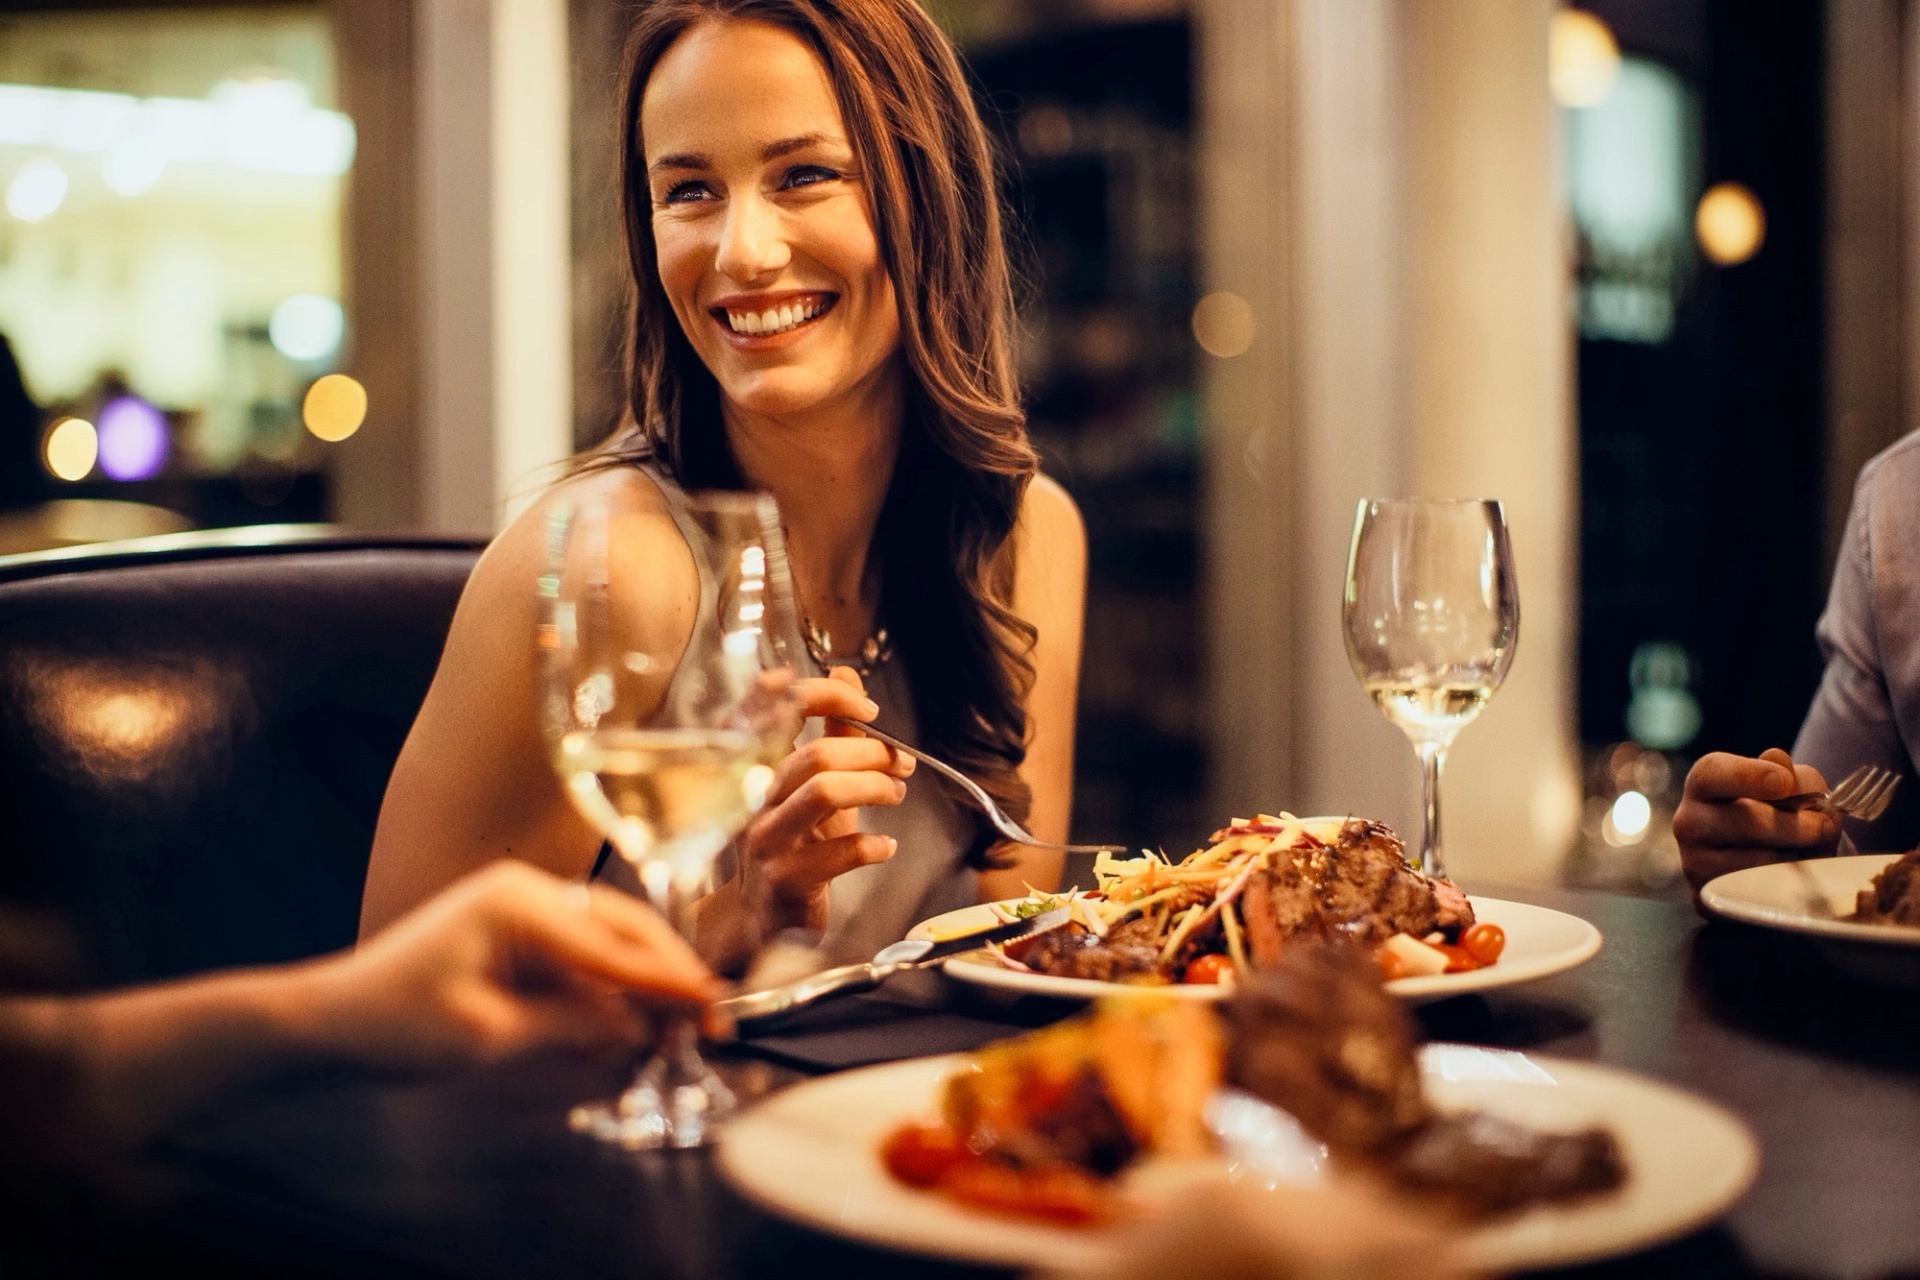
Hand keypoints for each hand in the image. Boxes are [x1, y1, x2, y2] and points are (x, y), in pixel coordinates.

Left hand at [308, 861, 724, 1071]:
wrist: (326, 1024)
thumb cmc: (395, 1026)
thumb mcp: (489, 1034)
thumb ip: (571, 1023)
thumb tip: (637, 1026)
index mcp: (519, 903)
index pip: (614, 946)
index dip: (669, 981)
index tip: (714, 1006)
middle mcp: (527, 890)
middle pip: (622, 926)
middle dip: (668, 970)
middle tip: (710, 1015)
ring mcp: (519, 905)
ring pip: (606, 936)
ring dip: (644, 976)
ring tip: (683, 1017)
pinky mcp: (512, 929)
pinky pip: (579, 951)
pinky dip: (609, 981)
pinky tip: (633, 1013)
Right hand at [735, 666, 910, 936]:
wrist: (760, 921)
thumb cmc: (793, 846)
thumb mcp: (813, 787)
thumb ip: (832, 733)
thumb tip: (847, 674)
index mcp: (757, 766)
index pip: (776, 709)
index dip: (825, 696)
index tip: (867, 708)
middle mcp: (753, 799)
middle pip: (815, 755)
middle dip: (872, 753)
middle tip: (902, 763)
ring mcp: (767, 841)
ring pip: (824, 793)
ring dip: (875, 788)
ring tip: (897, 794)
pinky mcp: (786, 880)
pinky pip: (839, 853)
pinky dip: (874, 846)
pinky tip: (886, 848)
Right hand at [1673, 747, 1841, 894]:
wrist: (1769, 859)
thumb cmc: (1779, 812)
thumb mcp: (1793, 787)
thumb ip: (1792, 775)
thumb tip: (1779, 762)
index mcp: (1704, 783)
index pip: (1715, 773)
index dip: (1749, 776)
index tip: (1783, 783)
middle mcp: (1689, 821)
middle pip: (1745, 820)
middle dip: (1795, 826)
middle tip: (1823, 828)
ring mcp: (1694, 861)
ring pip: (1757, 861)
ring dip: (1795, 857)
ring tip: (1805, 852)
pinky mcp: (1707, 897)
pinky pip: (1758, 893)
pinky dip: (1785, 885)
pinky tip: (1788, 875)